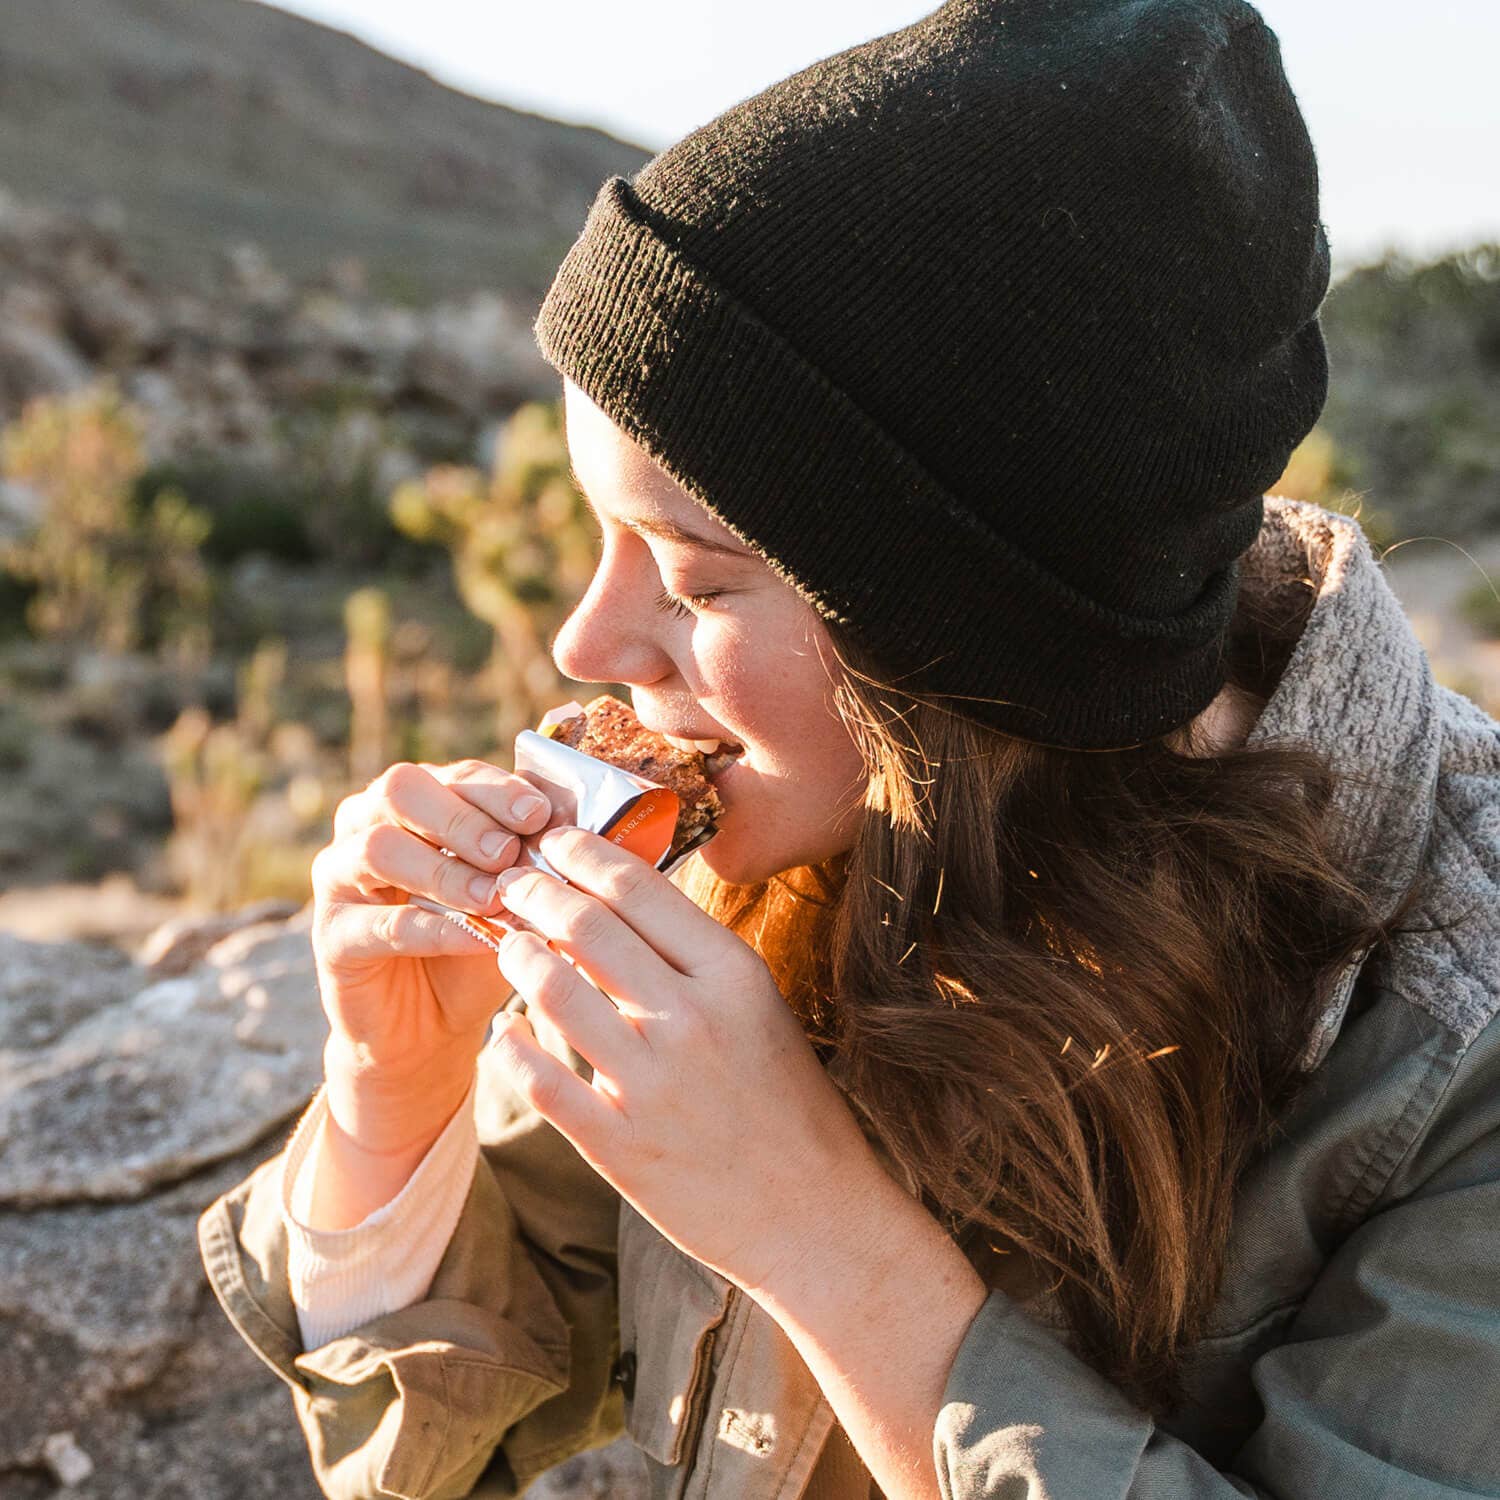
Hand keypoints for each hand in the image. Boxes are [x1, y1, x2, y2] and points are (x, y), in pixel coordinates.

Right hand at [310, 759, 551, 1151]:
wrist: (430, 1029)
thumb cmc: (480, 944)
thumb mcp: (516, 895)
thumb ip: (538, 858)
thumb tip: (586, 824)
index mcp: (418, 803)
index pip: (455, 773)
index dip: (497, 788)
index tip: (539, 812)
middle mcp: (368, 825)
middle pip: (401, 789)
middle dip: (462, 816)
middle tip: (508, 851)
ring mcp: (339, 878)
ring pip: (378, 848)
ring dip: (445, 871)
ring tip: (494, 897)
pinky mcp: (331, 936)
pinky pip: (377, 922)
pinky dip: (433, 928)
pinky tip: (478, 939)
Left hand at [485, 824, 883, 1290]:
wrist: (812, 1214)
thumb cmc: (789, 1104)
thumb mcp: (760, 1009)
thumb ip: (695, 958)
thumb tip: (621, 902)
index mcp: (732, 975)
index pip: (638, 889)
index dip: (583, 853)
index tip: (554, 840)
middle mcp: (690, 1019)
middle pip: (586, 926)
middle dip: (535, 892)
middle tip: (512, 882)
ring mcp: (650, 1083)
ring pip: (552, 991)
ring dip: (516, 956)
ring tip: (506, 944)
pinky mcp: (618, 1144)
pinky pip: (541, 1078)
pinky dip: (512, 1046)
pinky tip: (506, 1030)